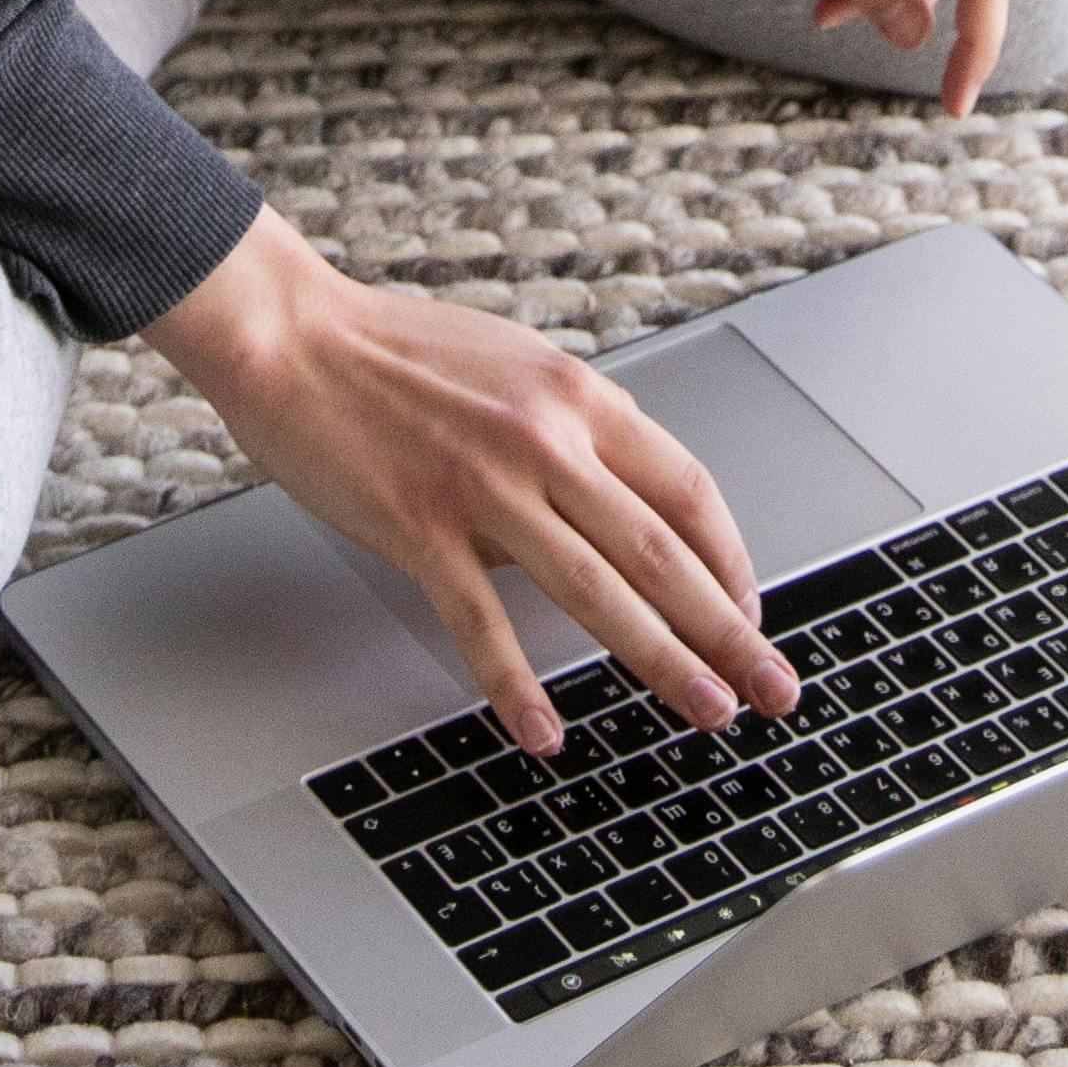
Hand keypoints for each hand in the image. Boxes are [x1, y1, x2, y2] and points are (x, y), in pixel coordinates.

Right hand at [145, 204, 799, 758]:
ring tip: (707, 711)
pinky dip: (518, 685)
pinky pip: (482, 622)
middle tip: (774, 687)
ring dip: (663, 660)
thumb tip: (618, 505)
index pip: (685, 489)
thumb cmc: (395, 350)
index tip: (751, 610)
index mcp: (575, 394)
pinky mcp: (420, 526)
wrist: (293, 335)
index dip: (731, 560)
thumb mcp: (513, 364)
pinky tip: (545, 732)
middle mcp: (545, 438)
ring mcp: (484, 485)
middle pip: (662, 551)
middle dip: (730, 630)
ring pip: (597, 590)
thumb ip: (570, 429)